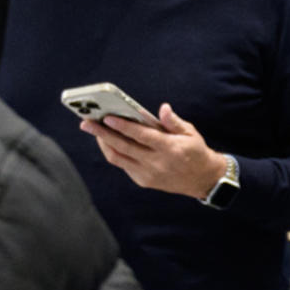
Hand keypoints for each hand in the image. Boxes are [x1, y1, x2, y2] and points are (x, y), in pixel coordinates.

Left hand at [84, 104, 228, 198]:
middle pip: (123, 147)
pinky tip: (109, 142)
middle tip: (85, 123)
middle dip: (102, 134)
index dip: (123, 126)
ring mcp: (148, 174)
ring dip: (104, 144)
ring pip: (118, 158)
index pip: (141, 136)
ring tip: (94, 131)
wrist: (203, 180)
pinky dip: (115, 152)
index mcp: (170, 148)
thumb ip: (174, 122)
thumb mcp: (191, 133)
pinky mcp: (144, 181)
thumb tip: (162, 108)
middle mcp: (156, 163)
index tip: (106, 117)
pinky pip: (124, 165)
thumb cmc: (196, 151)